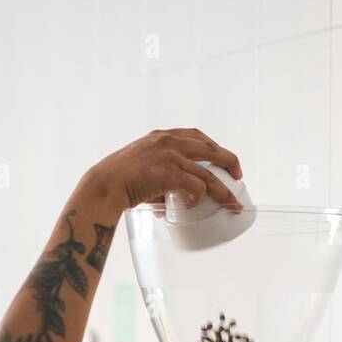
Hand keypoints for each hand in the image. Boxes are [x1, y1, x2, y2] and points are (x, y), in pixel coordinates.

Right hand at [83, 128, 242, 217]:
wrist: (103, 185)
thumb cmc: (116, 180)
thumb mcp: (140, 168)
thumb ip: (158, 181)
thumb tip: (168, 205)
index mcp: (162, 136)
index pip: (196, 136)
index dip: (214, 147)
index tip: (222, 159)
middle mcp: (169, 142)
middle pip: (211, 150)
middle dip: (230, 163)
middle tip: (238, 177)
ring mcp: (170, 157)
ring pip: (208, 173)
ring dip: (222, 190)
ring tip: (231, 203)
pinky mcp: (169, 174)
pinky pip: (195, 187)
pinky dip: (199, 198)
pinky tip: (195, 206)